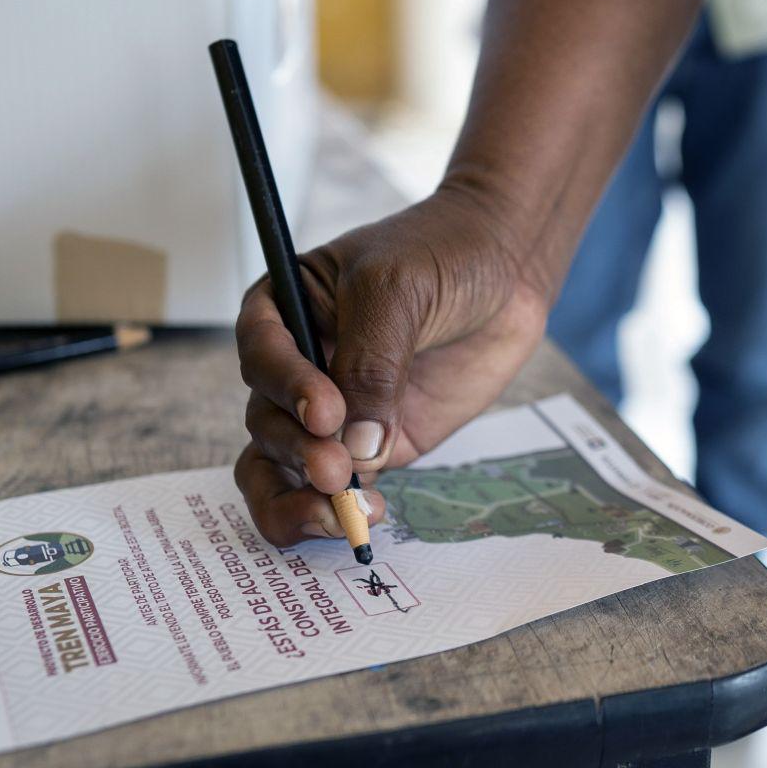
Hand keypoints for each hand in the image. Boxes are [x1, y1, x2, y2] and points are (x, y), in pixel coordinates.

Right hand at [234, 185, 546, 546]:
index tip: (327, 414)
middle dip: (297, 453)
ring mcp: (333, 412)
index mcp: (283, 311)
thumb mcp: (397, 290)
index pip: (260, 357)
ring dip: (301, 499)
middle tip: (338, 472)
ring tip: (342, 515)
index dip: (285, 390)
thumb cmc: (443, 252)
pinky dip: (340, 511)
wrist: (506, 268)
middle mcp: (297, 366)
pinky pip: (336, 490)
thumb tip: (358, 449)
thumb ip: (373, 366)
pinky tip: (367, 514)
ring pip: (283, 469)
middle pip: (267, 422)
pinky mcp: (371, 445)